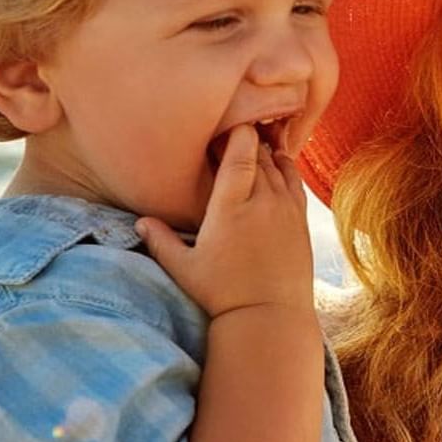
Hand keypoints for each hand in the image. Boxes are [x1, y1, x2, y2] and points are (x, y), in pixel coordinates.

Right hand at [136, 125, 314, 319]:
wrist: (270, 317)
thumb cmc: (222, 295)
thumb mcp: (184, 269)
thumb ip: (161, 241)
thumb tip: (140, 223)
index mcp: (230, 207)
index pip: (240, 154)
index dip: (239, 132)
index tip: (230, 124)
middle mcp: (262, 202)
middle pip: (260, 155)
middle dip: (249, 141)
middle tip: (236, 133)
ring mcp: (286, 210)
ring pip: (279, 166)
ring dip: (268, 153)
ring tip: (255, 145)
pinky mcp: (301, 222)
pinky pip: (295, 182)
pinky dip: (287, 168)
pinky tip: (279, 164)